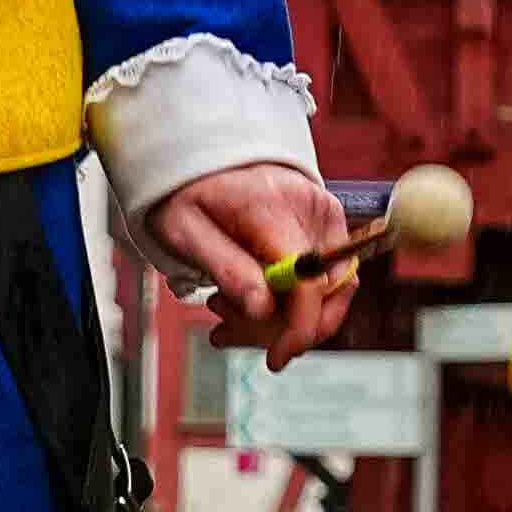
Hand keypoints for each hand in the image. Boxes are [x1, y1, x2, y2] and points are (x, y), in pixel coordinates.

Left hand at [143, 160, 349, 356]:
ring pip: (326, 290)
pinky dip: (287, 298)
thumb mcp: (186, 232)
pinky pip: (320, 275)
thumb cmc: (187, 190)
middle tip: (227, 330)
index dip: (300, 329)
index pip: (308, 281)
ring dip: (281, 316)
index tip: (277, 357)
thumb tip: (264, 308)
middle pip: (325, 292)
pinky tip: (245, 298)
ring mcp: (324, 212)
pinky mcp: (325, 222)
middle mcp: (310, 207)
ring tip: (225, 310)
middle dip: (283, 327)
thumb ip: (228, 268)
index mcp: (273, 207)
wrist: (202, 154)